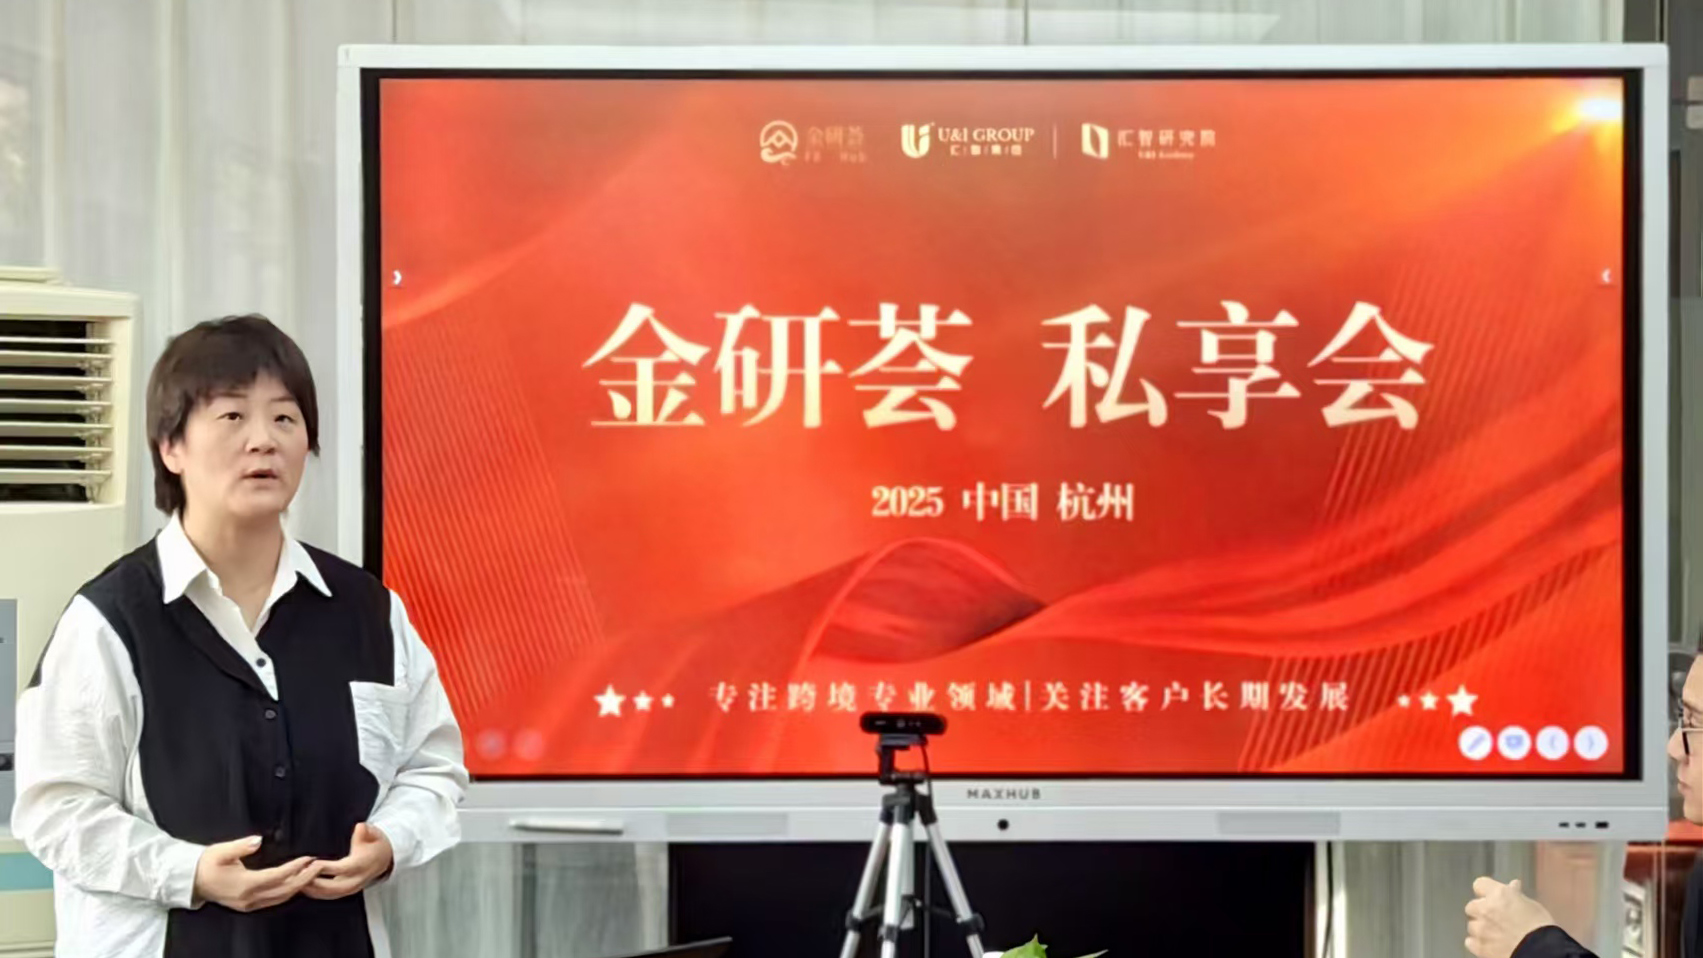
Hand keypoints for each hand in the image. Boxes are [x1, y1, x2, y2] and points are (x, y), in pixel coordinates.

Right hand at [193, 836, 323, 912]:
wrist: (190, 880)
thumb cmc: (205, 863)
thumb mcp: (221, 851)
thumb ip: (241, 846)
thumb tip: (257, 840)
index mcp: (244, 884)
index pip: (277, 877)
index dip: (296, 868)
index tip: (309, 858)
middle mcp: (249, 898)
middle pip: (284, 890)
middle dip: (305, 878)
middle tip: (319, 865)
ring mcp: (249, 903)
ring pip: (281, 897)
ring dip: (299, 886)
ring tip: (312, 872)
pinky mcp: (248, 905)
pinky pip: (274, 900)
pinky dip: (288, 891)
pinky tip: (297, 883)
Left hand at [304, 823, 393, 900]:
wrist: (383, 858)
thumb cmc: (375, 845)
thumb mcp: (374, 834)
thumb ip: (366, 831)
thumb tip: (360, 827)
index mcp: (362, 866)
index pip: (343, 869)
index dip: (327, 868)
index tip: (313, 863)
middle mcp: (357, 880)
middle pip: (334, 888)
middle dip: (315, 884)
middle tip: (299, 877)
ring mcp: (351, 887)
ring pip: (330, 894)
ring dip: (313, 890)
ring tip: (297, 882)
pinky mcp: (345, 890)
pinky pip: (329, 895)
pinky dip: (315, 892)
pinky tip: (304, 887)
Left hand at [1465, 877, 1556, 957]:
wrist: (1540, 952)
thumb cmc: (1541, 927)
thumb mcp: (1532, 906)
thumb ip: (1517, 895)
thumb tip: (1513, 886)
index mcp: (1498, 895)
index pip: (1480, 884)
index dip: (1486, 891)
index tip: (1493, 897)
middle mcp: (1484, 909)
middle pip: (1472, 906)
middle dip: (1481, 911)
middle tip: (1496, 919)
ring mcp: (1479, 929)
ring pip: (1471, 925)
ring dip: (1480, 928)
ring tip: (1495, 934)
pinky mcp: (1478, 946)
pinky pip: (1470, 941)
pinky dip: (1477, 943)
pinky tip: (1489, 944)